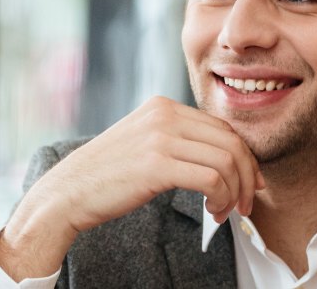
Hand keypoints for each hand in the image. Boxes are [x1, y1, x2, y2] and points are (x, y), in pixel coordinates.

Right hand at [0, 96, 262, 279]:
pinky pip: (211, 178)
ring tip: (224, 211)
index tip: (249, 182)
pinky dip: (221, 199)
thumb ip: (177, 140)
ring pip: (226, 161)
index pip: (222, 126)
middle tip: (247, 202)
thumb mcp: (144, 143)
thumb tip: (223, 157)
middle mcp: (163, 115)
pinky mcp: (157, 164)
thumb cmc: (106, 176)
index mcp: (162, 106)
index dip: (244, 157)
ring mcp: (159, 137)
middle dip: (247, 176)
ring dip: (234, 192)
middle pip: (230, 142)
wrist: (67, 193)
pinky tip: (212, 211)